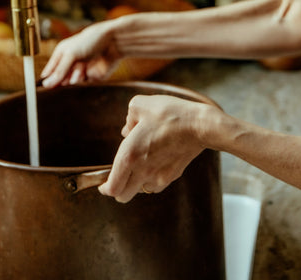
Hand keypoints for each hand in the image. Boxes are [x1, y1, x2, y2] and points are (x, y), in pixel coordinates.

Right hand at [40, 20, 121, 86]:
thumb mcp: (71, 54)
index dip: (47, 80)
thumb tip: (46, 84)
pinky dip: (84, 81)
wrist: (113, 43)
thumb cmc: (90, 41)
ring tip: (80, 69)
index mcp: (61, 55)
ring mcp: (80, 72)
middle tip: (67, 76)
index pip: (49, 72)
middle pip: (59, 81)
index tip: (44, 89)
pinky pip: (83, 86)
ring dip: (74, 78)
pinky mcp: (91, 78)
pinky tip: (86, 71)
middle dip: (62, 80)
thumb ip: (59, 70)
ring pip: (71, 84)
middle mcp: (69, 64)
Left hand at [98, 94, 215, 202]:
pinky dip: (150, 180)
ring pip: (140, 191)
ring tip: (136, 167)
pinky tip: (153, 165)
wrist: (198, 125)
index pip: (112, 186)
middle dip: (117, 190)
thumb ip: (128, 118)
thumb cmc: (168, 114)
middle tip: (116, 178)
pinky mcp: (172, 176)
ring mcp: (158, 176)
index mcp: (129, 155)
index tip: (102, 184)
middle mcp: (142, 170)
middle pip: (123, 196)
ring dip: (134, 184)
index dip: (104, 188)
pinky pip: (155, 185)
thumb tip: (127, 130)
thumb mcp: (140, 105)